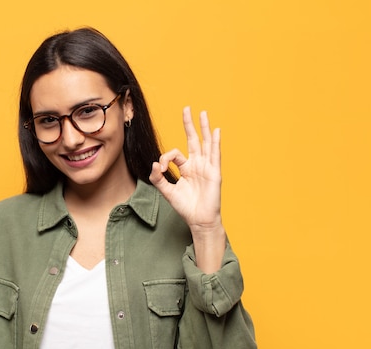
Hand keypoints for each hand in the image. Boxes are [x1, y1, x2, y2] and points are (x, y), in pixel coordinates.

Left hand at [149, 106, 222, 232]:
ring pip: (206, 143)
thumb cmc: (185, 207)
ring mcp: (207, 167)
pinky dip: (216, 142)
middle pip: (193, 140)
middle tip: (187, 108)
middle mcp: (197, 164)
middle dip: (189, 124)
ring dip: (204, 128)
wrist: (198, 220)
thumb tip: (154, 164)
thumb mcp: (167, 192)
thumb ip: (158, 179)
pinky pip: (215, 155)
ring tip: (203, 113)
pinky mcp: (214, 173)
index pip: (175, 154)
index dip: (165, 158)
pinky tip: (216, 131)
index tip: (160, 168)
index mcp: (186, 168)